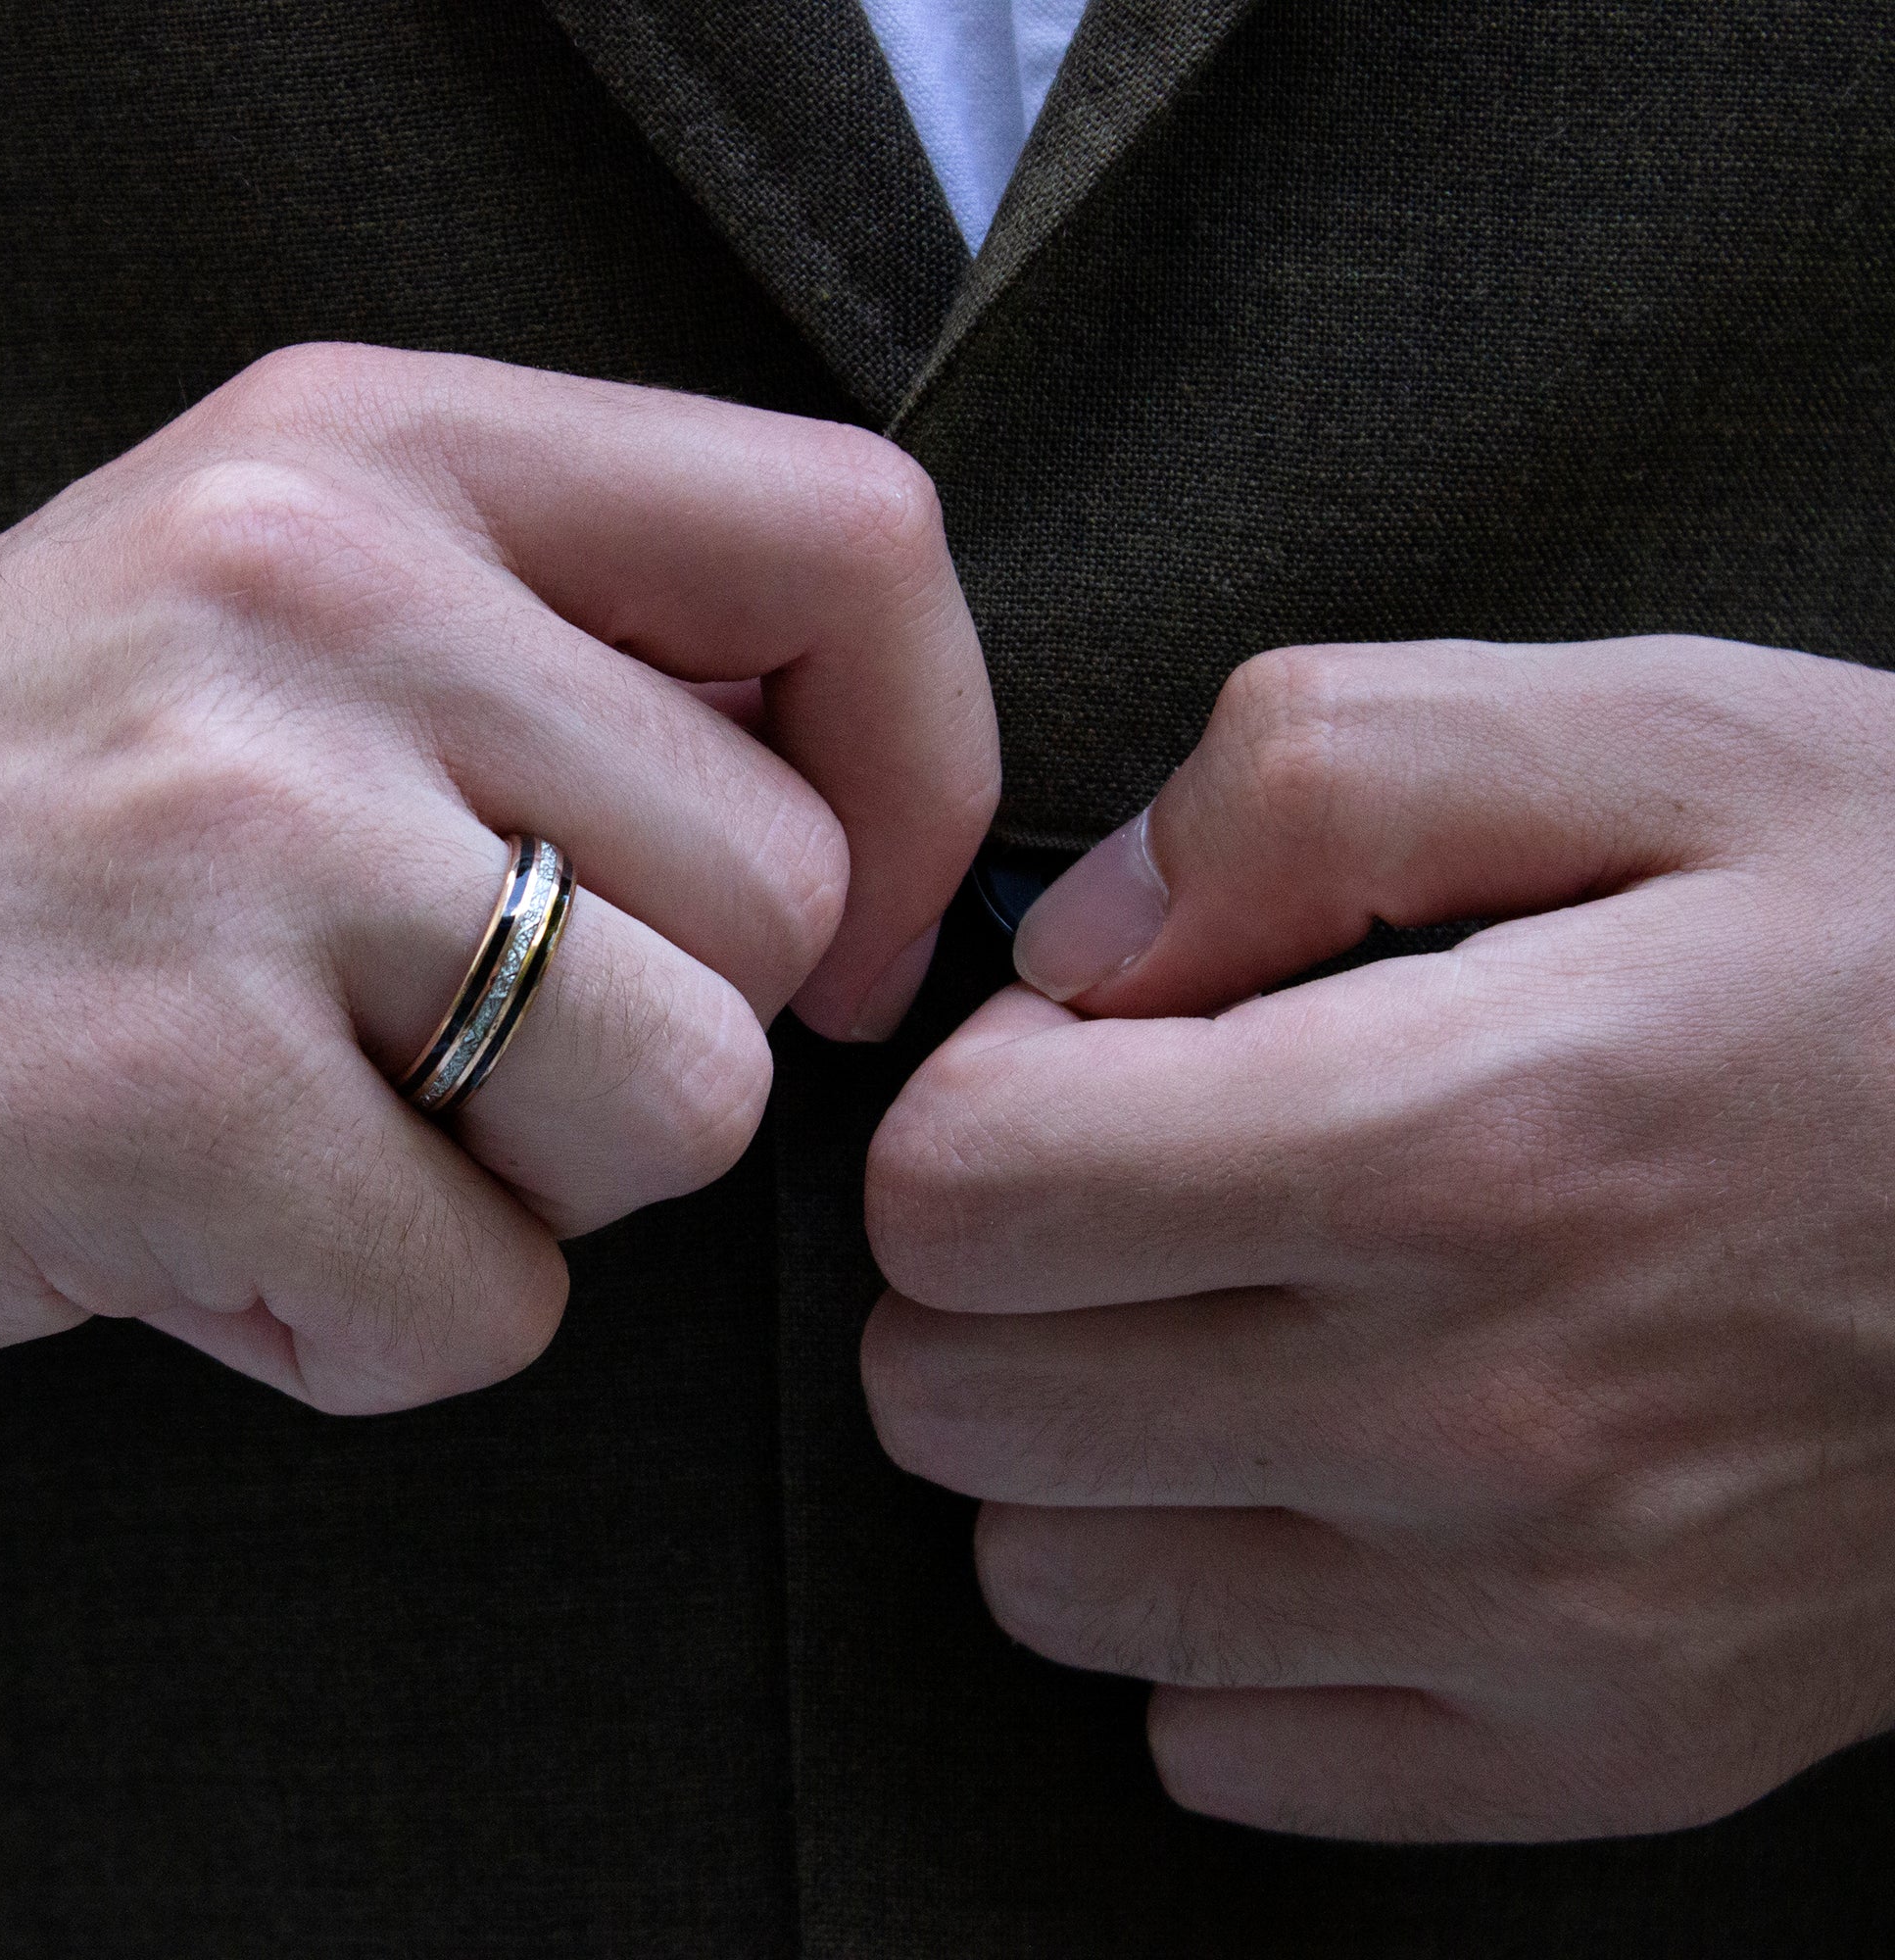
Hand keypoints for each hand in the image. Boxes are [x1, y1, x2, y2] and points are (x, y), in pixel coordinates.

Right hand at [0, 344, 996, 1412]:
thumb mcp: (221, 611)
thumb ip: (528, 660)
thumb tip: (853, 839)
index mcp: (360, 451)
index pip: (853, 541)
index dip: (921, 772)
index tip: (813, 933)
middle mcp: (318, 594)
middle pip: (787, 898)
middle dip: (647, 1043)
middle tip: (410, 1057)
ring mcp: (235, 837)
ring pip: (678, 1110)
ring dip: (515, 1196)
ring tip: (285, 1137)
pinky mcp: (159, 1093)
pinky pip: (489, 1306)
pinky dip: (363, 1331)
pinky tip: (181, 1242)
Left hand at [863, 635, 1894, 1840]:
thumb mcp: (1658, 739)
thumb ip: (1311, 778)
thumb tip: (1077, 947)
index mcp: (1467, 1138)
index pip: (956, 1196)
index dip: (973, 1102)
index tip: (1084, 1070)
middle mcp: (1486, 1418)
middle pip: (957, 1399)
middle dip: (997, 1275)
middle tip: (1145, 1196)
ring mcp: (1546, 1618)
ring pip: (1052, 1580)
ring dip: (1089, 1451)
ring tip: (1245, 1334)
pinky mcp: (1606, 1745)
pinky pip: (1219, 1741)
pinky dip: (1231, 1621)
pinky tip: (1344, 1489)